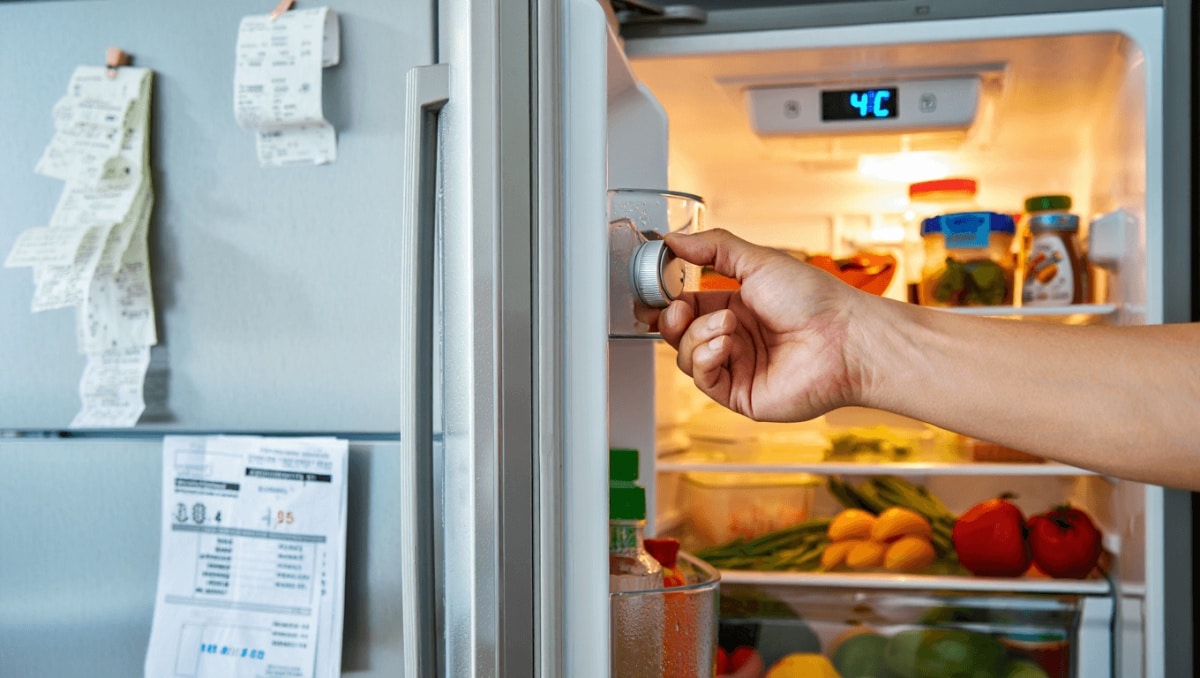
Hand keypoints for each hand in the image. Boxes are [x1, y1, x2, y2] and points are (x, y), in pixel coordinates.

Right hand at [659, 229, 872, 421]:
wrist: (843, 338)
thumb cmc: (814, 299)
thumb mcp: (758, 261)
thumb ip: (712, 248)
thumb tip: (674, 239)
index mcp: (737, 307)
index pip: (688, 306)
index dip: (669, 301)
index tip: (657, 288)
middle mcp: (735, 339)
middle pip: (680, 335)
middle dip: (672, 321)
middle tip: (676, 308)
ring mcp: (738, 368)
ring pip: (688, 357)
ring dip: (699, 336)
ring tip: (728, 325)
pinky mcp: (741, 394)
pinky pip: (704, 379)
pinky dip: (706, 358)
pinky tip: (725, 344)